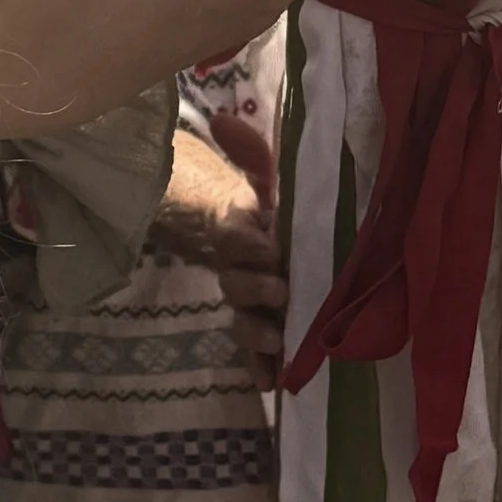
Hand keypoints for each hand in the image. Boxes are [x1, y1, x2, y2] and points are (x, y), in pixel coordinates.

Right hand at [155, 128, 286, 384]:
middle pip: (235, 283)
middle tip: (280, 292)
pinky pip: (253, 352)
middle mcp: (239, 269)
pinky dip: (258, 367)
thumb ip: (253, 153)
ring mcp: (248, 303)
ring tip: (278, 341)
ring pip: (242, 320)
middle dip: (253, 289)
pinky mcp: (260, 329)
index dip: (246, 242)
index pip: (234, 234)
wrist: (269, 239)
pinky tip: (269, 383)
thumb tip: (222, 118)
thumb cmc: (272, 206)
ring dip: (256, 335)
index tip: (269, 246)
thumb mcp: (268, 177)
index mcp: (241, 230)